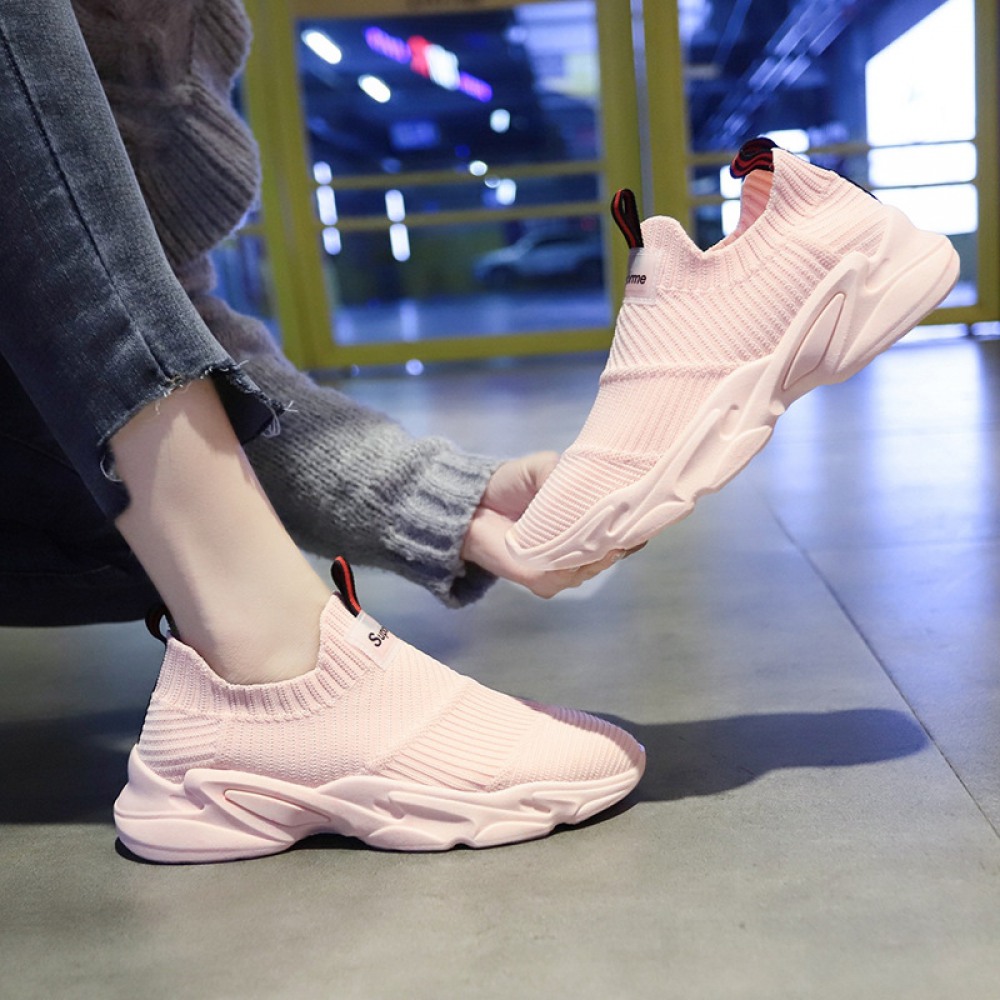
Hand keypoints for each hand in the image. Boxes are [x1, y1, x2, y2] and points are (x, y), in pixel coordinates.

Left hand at [460, 451, 640, 597]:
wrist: (470, 505)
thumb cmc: (510, 485)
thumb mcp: (544, 468)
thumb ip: (564, 474)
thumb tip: (584, 486)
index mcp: (588, 528)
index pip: (624, 533)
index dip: (636, 522)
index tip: (644, 505)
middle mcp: (580, 553)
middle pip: (614, 552)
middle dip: (621, 534)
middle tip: (623, 513)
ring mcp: (562, 570)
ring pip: (594, 565)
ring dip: (599, 547)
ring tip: (600, 524)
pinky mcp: (541, 580)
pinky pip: (566, 576)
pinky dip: (573, 561)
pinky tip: (576, 543)